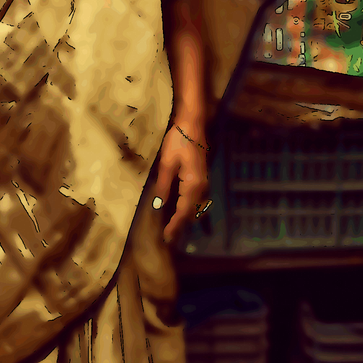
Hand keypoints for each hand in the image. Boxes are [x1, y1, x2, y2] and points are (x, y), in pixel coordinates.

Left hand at [152, 125, 208, 244]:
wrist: (192, 124)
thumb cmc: (178, 141)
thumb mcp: (167, 163)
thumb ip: (163, 185)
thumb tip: (158, 205)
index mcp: (192, 185)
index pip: (183, 211)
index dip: (175, 225)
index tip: (167, 237)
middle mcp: (201, 187)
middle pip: (191, 212)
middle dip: (180, 224)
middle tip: (169, 236)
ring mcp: (204, 181)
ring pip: (196, 206)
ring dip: (186, 217)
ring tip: (174, 226)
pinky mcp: (202, 176)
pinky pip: (198, 198)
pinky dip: (190, 207)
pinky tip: (182, 208)